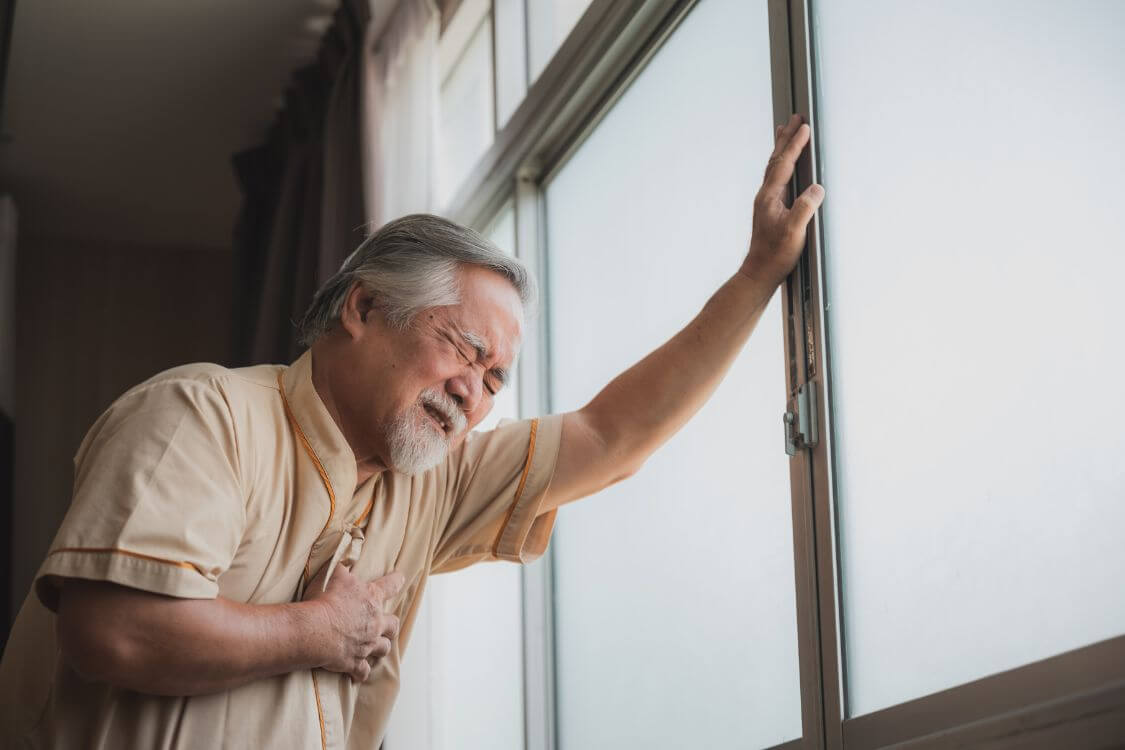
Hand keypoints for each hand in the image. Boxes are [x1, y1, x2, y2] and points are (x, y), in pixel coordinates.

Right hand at [303, 565, 403, 682]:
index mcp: (371, 598)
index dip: (396, 580)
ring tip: (376, 648)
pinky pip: (362, 672)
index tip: (401, 578)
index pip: (390, 585)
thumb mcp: (333, 574)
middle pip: (393, 625)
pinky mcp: (355, 662)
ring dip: (380, 648)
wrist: (314, 630)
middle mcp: (374, 622)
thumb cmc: (323, 599)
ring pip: (383, 649)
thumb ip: (342, 567)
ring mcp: (366, 644)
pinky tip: (358, 676)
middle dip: (391, 625)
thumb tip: (346, 560)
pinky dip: (360, 674)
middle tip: (388, 624)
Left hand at [741, 114, 824, 288]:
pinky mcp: (768, 209)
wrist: (759, 272)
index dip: (795, 145)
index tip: (804, 127)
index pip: (784, 164)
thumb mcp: (794, 232)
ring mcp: (765, 202)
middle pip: (775, 159)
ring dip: (781, 147)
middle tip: (794, 118)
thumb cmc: (776, 255)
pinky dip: (780, 163)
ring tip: (784, 131)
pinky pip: (775, 177)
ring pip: (773, 167)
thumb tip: (817, 188)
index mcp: (769, 197)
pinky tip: (783, 165)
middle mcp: (764, 196)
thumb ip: (805, 208)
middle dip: (786, 138)